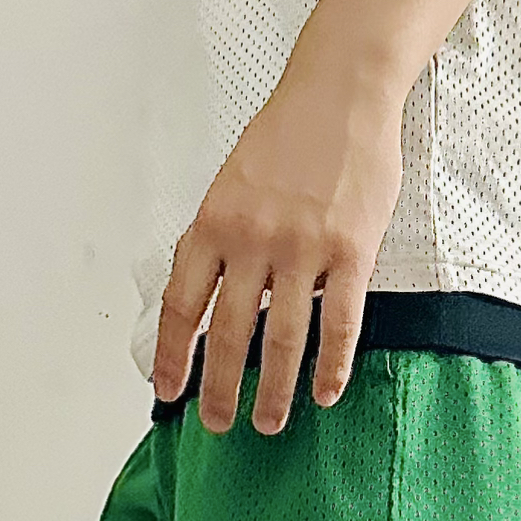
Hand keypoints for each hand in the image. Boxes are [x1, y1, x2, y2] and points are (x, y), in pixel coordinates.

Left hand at [152, 54, 404, 434]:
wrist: (340, 95)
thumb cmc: (286, 139)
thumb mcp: (231, 185)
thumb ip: (219, 241)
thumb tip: (210, 301)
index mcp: (213, 224)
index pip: (183, 307)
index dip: (174, 357)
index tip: (170, 392)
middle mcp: (252, 240)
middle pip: (230, 334)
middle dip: (221, 389)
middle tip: (219, 425)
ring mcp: (303, 248)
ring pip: (283, 338)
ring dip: (274, 390)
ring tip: (270, 422)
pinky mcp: (350, 251)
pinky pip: (340, 322)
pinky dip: (332, 365)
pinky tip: (325, 392)